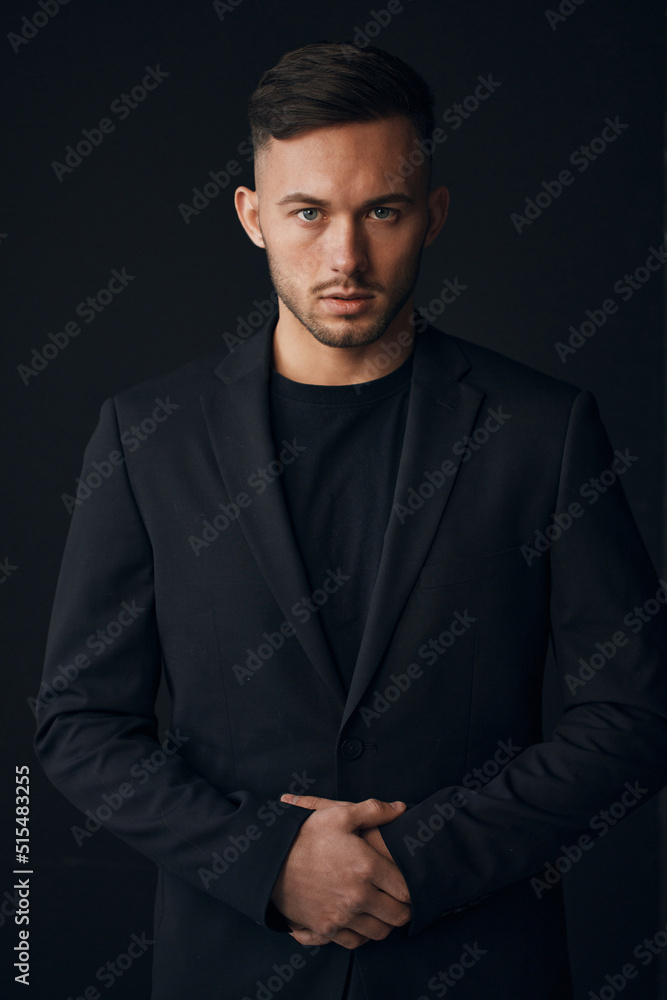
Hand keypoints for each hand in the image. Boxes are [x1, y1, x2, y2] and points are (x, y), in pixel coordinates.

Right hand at [271, 795, 410, 949]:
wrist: (269, 859)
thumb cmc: (306, 834)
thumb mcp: (339, 814)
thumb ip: (374, 811)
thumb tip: (400, 809)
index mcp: (366, 867)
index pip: (406, 891)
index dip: (412, 889)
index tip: (409, 884)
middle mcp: (357, 897)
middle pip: (397, 916)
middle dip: (403, 909)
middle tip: (400, 900)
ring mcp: (341, 916)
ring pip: (379, 933)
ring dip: (384, 923)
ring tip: (381, 909)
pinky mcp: (325, 929)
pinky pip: (355, 942)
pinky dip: (362, 935)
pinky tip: (360, 921)